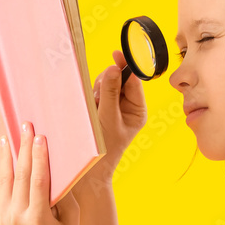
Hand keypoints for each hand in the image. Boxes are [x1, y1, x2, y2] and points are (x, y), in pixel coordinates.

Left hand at [0, 121, 79, 224]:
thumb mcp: (71, 218)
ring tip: (10, 136)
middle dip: (23, 149)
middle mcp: (16, 219)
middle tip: (26, 126)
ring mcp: (3, 220)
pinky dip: (5, 172)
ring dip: (8, 156)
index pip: (37, 181)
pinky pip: (2, 190)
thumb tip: (52, 163)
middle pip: (20, 176)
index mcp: (38, 220)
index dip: (38, 157)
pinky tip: (6, 156)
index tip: (39, 136)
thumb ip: (61, 192)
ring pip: (6, 180)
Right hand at [75, 50, 147, 196]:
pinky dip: (90, 98)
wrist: (87, 171)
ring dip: (97, 91)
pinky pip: (95, 94)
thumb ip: (110, 92)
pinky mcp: (100, 111)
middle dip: (106, 83)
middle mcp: (127, 108)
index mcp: (137, 110)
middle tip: (98, 96)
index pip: (134, 81)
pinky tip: (89, 110)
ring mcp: (113, 109)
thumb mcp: (107, 119)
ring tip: (93, 109)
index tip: (116, 54)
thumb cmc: (101, 150)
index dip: (126, 66)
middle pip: (118, 80)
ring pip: (105, 86)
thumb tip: (114, 68)